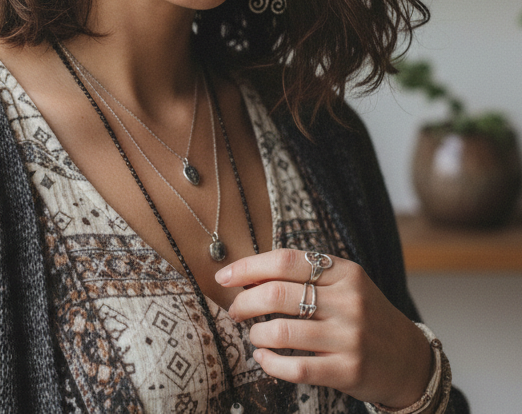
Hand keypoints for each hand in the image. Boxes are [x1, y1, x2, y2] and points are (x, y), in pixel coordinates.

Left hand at [215, 249, 432, 408]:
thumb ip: (303, 276)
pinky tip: (263, 359)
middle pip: (278, 294)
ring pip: (282, 332)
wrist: (408, 359)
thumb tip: (248, 274)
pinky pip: (297, 368)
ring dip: (257, 334)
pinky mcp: (350, 371)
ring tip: (254, 335)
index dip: (248, 267)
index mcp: (344, 273)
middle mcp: (349, 302)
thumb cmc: (362, 316)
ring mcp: (350, 338)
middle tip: (236, 310)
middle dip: (245, 302)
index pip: (285, 261)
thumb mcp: (342, 285)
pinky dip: (271, 364)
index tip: (224, 276)